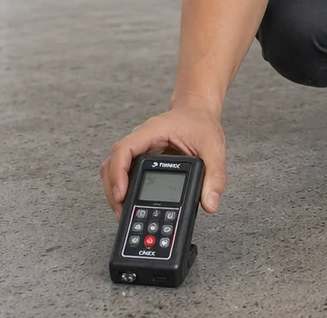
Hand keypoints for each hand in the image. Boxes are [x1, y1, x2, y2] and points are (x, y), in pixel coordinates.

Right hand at [101, 98, 226, 219]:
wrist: (199, 112)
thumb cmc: (202, 125)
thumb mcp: (214, 148)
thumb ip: (214, 176)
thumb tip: (210, 204)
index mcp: (152, 131)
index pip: (124, 149)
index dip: (118, 172)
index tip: (121, 194)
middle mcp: (140, 140)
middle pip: (112, 164)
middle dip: (114, 190)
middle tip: (122, 213)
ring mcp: (139, 150)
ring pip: (114, 170)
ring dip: (116, 192)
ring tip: (124, 213)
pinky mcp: (142, 160)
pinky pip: (125, 175)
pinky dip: (125, 190)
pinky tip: (132, 205)